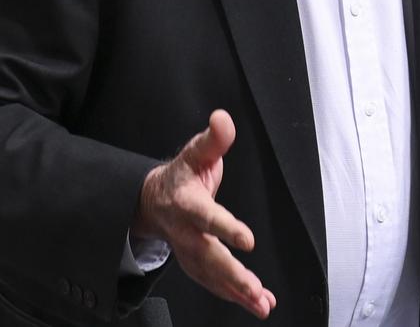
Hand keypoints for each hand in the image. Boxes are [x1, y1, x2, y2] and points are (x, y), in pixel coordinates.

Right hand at [132, 110, 275, 318]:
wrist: (153, 200)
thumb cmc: (181, 174)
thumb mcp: (195, 151)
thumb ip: (214, 138)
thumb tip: (223, 119)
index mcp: (187, 203)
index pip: (208, 217)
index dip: (226, 228)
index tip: (247, 239)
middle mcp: (187, 233)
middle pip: (209, 257)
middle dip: (232, 275)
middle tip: (255, 289)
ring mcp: (189, 252)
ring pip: (212, 277)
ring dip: (237, 293)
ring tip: (262, 304)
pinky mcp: (195, 264)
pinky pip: (214, 283)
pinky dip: (234, 296)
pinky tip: (256, 303)